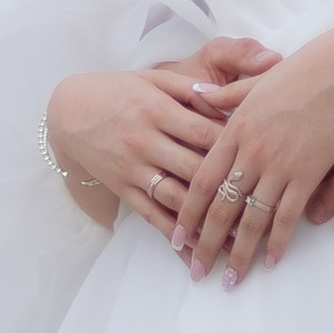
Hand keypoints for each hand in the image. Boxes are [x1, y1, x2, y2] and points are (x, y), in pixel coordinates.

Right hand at [46, 41, 279, 237]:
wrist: (68, 111)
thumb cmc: (117, 90)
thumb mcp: (151, 79)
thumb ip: (188, 89)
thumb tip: (225, 98)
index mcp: (157, 109)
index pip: (205, 133)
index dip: (236, 147)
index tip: (265, 160)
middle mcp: (146, 141)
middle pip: (196, 170)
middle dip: (231, 191)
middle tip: (266, 208)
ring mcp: (133, 168)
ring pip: (177, 200)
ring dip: (208, 223)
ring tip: (240, 241)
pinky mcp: (123, 189)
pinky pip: (152, 217)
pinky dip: (174, 237)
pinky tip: (195, 253)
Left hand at [173, 28, 333, 283]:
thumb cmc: (301, 71)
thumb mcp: (255, 81)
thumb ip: (224, 95)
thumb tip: (196, 94)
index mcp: (234, 129)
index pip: (201, 181)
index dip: (187, 214)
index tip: (177, 238)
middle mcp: (251, 152)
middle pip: (220, 208)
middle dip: (205, 245)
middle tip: (196, 272)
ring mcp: (279, 165)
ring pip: (251, 220)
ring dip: (239, 254)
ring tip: (230, 280)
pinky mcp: (308, 174)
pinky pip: (287, 217)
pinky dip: (276, 242)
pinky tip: (270, 262)